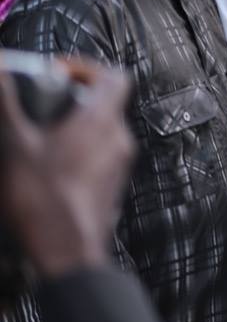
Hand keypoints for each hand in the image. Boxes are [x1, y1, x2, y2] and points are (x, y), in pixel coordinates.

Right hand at [0, 57, 133, 277]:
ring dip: (74, 125)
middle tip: (40, 105)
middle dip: (72, 98)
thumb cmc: (45, 201)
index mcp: (102, 121)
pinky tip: (50, 166)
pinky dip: (79, 150)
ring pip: (102, 130)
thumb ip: (7, 106)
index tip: (57, 72)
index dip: (87, 67)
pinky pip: (100, 155)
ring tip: (39, 136)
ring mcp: (119, 164)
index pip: (115, 76)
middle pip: (106, 102)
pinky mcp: (113, 185)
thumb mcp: (16, 146)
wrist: (69, 254)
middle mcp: (119, 139)